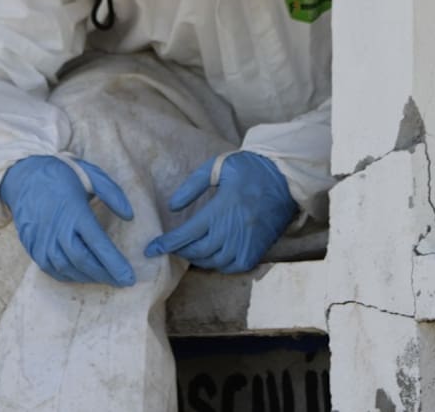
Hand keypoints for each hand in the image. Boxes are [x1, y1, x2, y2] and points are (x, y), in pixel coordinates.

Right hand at [0, 155, 135, 286]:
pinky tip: (83, 274)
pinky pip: (52, 270)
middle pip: (83, 261)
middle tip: (122, 281)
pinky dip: (69, 276)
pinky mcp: (32, 248)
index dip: (115, 264)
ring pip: (68, 269)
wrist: (24, 177)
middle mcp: (57, 230)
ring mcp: (42, 241)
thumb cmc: (61, 175)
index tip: (129, 277)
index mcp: (74, 211)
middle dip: (105, 275)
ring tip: (106, 278)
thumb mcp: (91, 174)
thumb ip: (112, 193)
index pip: (98, 244)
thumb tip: (129, 215)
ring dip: (89, 277)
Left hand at [144, 152, 297, 273]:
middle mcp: (233, 230)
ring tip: (189, 249)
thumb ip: (193, 185)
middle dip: (179, 251)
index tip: (150, 249)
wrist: (284, 178)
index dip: (165, 244)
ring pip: (214, 262)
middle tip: (170, 246)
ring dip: (198, 258)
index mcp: (221, 209)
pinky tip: (213, 255)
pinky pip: (233, 268)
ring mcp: (246, 243)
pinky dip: (219, 265)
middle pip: (197, 251)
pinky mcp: (257, 251)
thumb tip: (173, 206)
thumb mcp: (218, 166)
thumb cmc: (249, 169)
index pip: (186, 234)